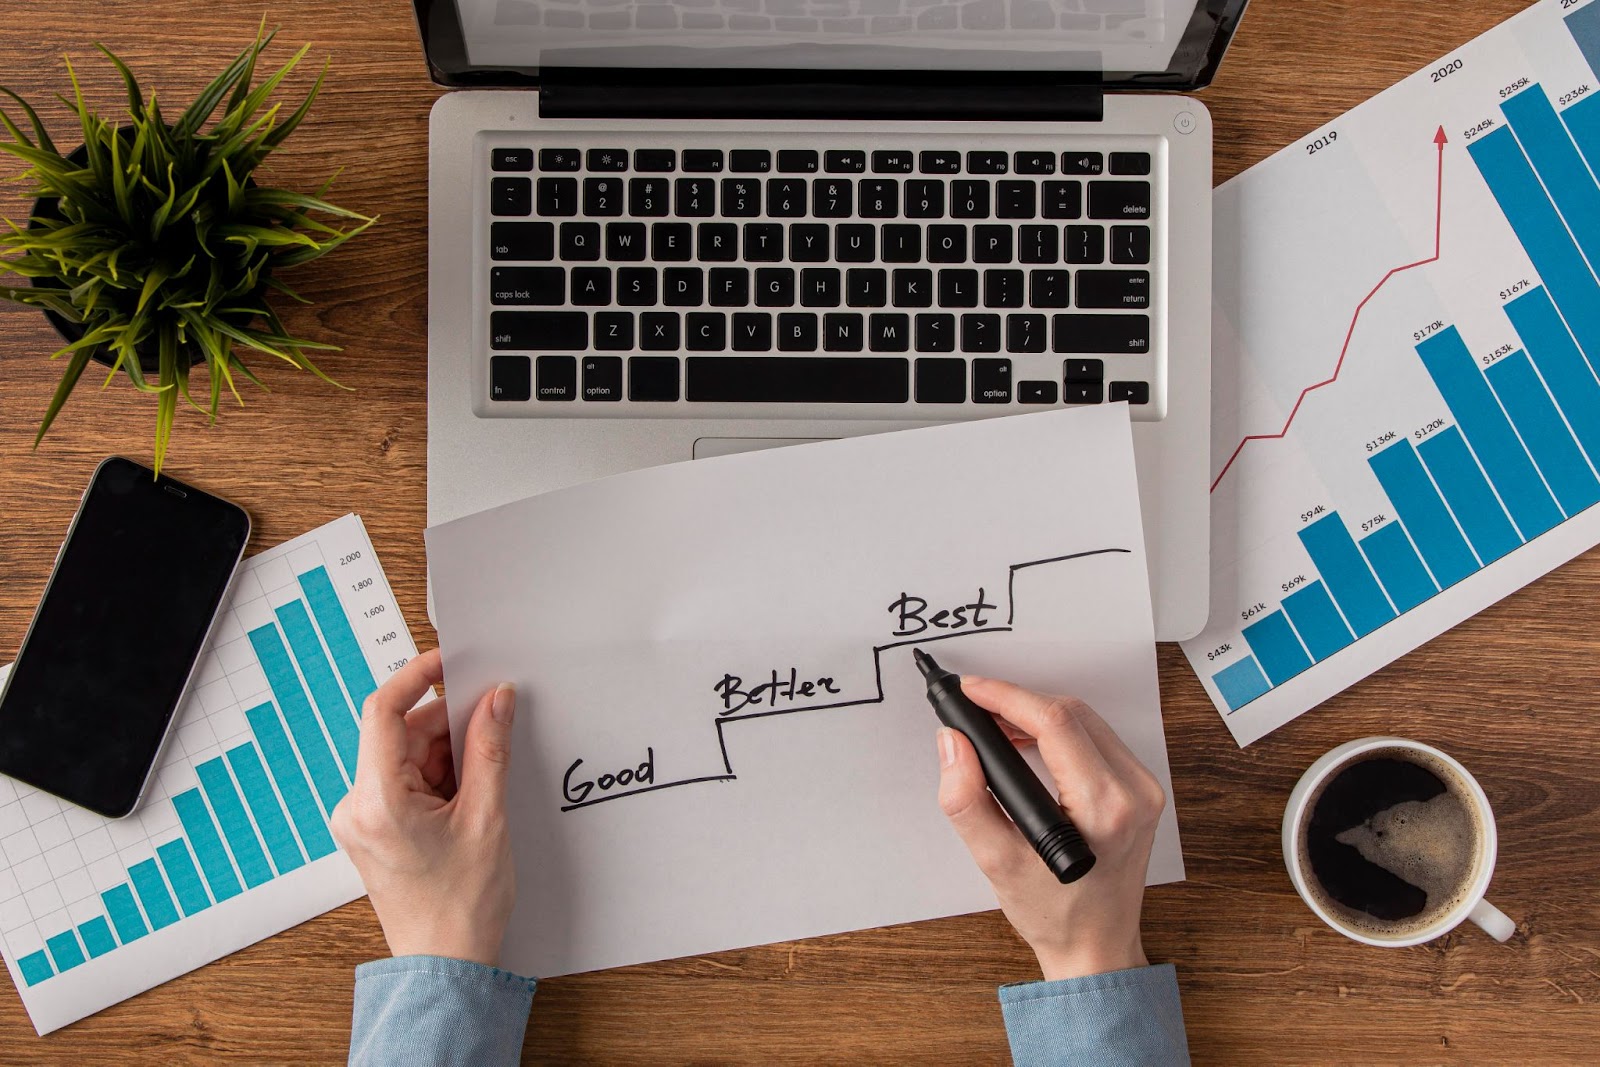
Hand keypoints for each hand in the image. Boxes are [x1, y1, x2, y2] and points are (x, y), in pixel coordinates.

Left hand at [330, 648, 516, 966]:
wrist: (445, 965)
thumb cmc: (460, 908)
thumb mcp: (486, 818)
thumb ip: (489, 750)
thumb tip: (495, 700)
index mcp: (376, 801)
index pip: (383, 711)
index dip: (416, 675)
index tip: (449, 660)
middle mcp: (357, 806)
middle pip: (399, 732)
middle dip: (447, 723)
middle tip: (492, 722)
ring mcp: (361, 817)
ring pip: (405, 754)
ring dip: (447, 751)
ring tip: (483, 780)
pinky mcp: (373, 827)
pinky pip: (404, 778)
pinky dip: (439, 774)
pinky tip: (468, 793)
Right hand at [936, 677, 1165, 981]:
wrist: (1096, 946)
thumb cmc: (1054, 913)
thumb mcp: (996, 863)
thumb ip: (967, 800)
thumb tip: (953, 743)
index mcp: (1106, 807)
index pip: (1055, 723)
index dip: (1007, 697)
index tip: (971, 691)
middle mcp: (1135, 792)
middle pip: (1072, 713)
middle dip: (1018, 702)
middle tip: (976, 709)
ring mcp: (1144, 789)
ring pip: (1086, 720)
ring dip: (1039, 713)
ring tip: (996, 724)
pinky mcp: (1141, 790)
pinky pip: (1097, 738)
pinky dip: (1060, 730)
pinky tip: (1030, 739)